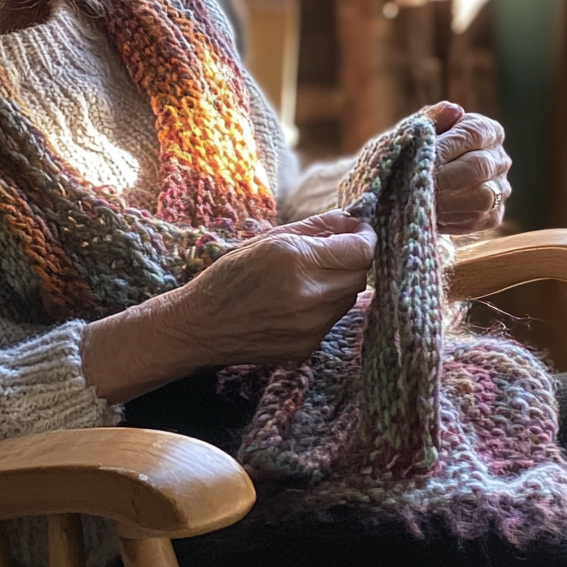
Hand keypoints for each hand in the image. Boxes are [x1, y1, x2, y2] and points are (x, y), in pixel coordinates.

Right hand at [167, 211, 375, 366]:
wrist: (201, 326)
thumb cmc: (228, 276)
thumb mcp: (267, 239)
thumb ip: (315, 227)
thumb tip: (352, 219)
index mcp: (296, 260)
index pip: (360, 250)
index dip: (365, 236)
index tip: (359, 230)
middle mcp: (308, 295)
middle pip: (360, 275)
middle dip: (351, 260)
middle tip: (330, 252)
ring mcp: (311, 326)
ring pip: (349, 298)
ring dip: (337, 284)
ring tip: (305, 279)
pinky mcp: (308, 347)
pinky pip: (332, 320)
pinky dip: (323, 307)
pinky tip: (294, 303)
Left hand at [425, 101, 511, 233]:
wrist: (408, 183)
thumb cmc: (413, 151)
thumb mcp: (415, 132)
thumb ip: (430, 119)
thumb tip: (452, 110)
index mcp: (486, 131)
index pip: (473, 134)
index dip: (447, 145)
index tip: (422, 155)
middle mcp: (499, 159)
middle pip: (479, 167)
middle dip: (444, 176)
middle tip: (418, 182)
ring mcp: (500, 189)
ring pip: (482, 197)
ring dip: (448, 200)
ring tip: (422, 199)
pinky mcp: (492, 216)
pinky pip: (476, 219)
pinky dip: (450, 218)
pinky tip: (430, 212)